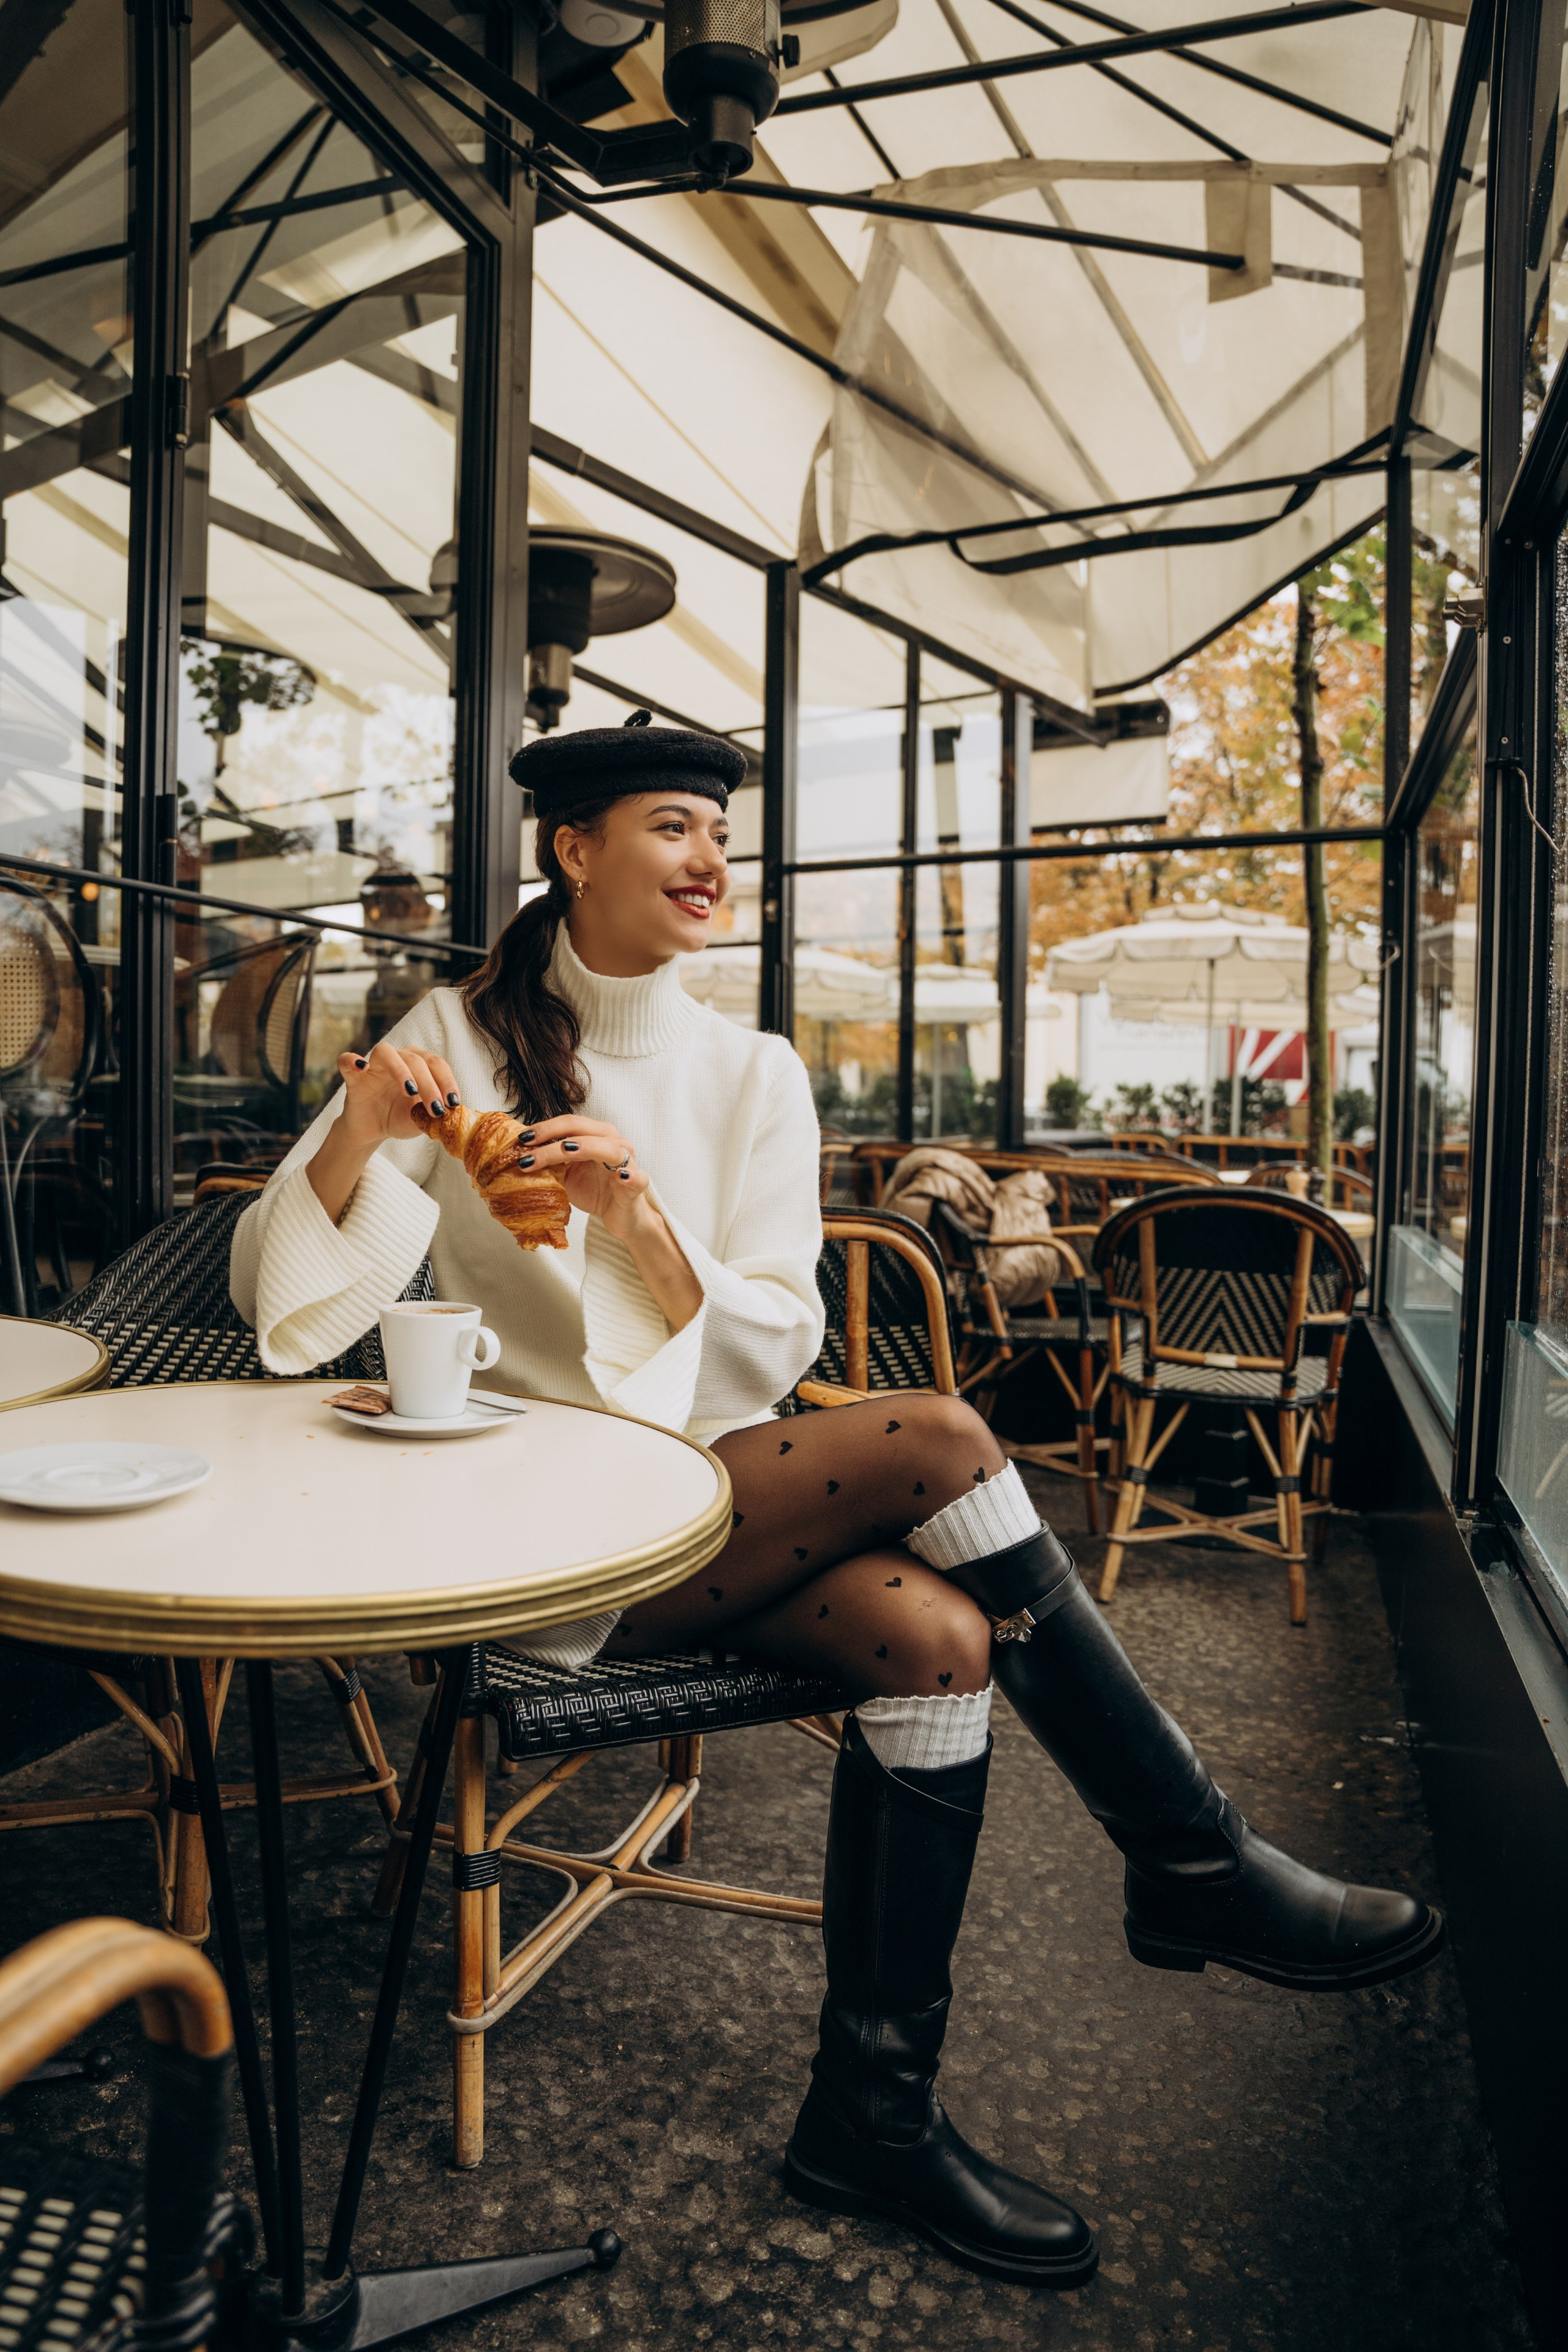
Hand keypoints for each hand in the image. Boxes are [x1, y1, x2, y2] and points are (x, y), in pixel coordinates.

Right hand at [333, 1040, 460, 1147]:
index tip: (453, 1103)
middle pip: (416, 1060)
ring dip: (401, 1070)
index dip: (447, 1082)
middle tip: (435, 1108)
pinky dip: (352, 1060)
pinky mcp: (354, 1075)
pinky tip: (361, 1067)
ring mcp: (374, 1065)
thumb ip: (433, 1115)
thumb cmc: (400, 1118)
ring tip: (410, 1091)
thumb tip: (452, 1114)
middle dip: (429, 1085)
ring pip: (387, 1053)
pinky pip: (347, 1060)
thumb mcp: (421, 1120)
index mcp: (420, 1064)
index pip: (437, 1064)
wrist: (374, 1130)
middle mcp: (399, 1058)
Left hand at [513, 1114, 652, 1240]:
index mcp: (596, 1135)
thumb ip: (550, 1163)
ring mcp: (628, 1161)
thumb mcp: (567, 1175)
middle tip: (527, 1145)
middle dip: (553, 1135)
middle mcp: (614, 1141)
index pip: (569, 1124)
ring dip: (582, 1148)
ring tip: (563, 1151)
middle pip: (583, 1130)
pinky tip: (621, 1176)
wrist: (621, 1217)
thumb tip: (517, 1157)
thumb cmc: (596, 1191)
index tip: (521, 1138)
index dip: (545, 1128)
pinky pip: (636, 1178)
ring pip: (606, 1148)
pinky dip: (630, 1176)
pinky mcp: (637, 1185)